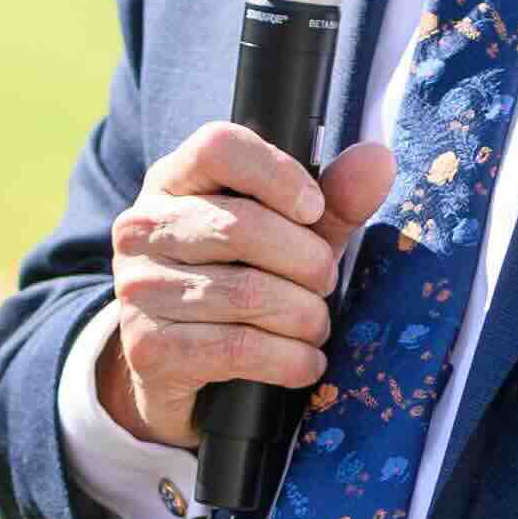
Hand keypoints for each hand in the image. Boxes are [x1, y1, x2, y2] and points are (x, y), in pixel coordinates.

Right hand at [98, 121, 396, 452]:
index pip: (218, 147)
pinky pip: (238, 348)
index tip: (313, 209)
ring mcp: (139, 288)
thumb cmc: (241, 285)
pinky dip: (289, 359)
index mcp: (174, 181)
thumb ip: (332, 201)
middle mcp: (143, 227)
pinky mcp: (150, 348)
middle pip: (241, 226)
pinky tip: (305, 363)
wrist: (179, 371)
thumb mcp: (290, 238)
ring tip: (316, 326)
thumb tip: (378, 160)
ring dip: (304, 316)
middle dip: (307, 261)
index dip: (277, 174)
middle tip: (325, 283)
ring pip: (246, 293)